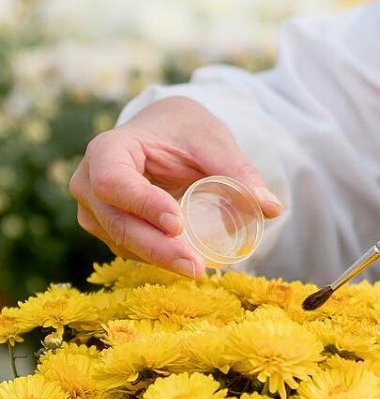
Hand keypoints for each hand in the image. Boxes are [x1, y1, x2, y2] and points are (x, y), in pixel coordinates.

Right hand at [69, 97, 281, 277]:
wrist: (165, 129)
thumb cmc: (186, 130)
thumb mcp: (214, 142)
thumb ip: (239, 172)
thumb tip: (272, 208)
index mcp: (108, 149)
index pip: (114, 182)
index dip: (143, 205)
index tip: (177, 224)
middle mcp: (88, 181)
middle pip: (116, 221)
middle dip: (156, 247)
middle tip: (194, 266)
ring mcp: (94, 208)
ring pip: (120, 240)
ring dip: (156, 258)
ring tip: (196, 269)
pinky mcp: (107, 227)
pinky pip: (127, 247)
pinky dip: (154, 256)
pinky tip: (184, 264)